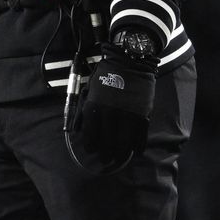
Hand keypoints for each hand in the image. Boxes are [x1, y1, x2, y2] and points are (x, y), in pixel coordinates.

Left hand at [70, 39, 157, 170]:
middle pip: (108, 143)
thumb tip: (76, 131)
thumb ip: (82, 112)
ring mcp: (128, 114)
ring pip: (125, 143)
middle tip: (106, 159)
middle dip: (106, 154)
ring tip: (120, 157)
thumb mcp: (89, 91)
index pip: (91, 135)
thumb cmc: (106, 76)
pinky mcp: (143, 113)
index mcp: (95, 106)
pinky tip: (136, 151)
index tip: (92, 150)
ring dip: (122, 154)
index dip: (91, 146)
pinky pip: (141, 135)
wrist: (130, 61)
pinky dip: (139, 146)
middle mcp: (111, 113)